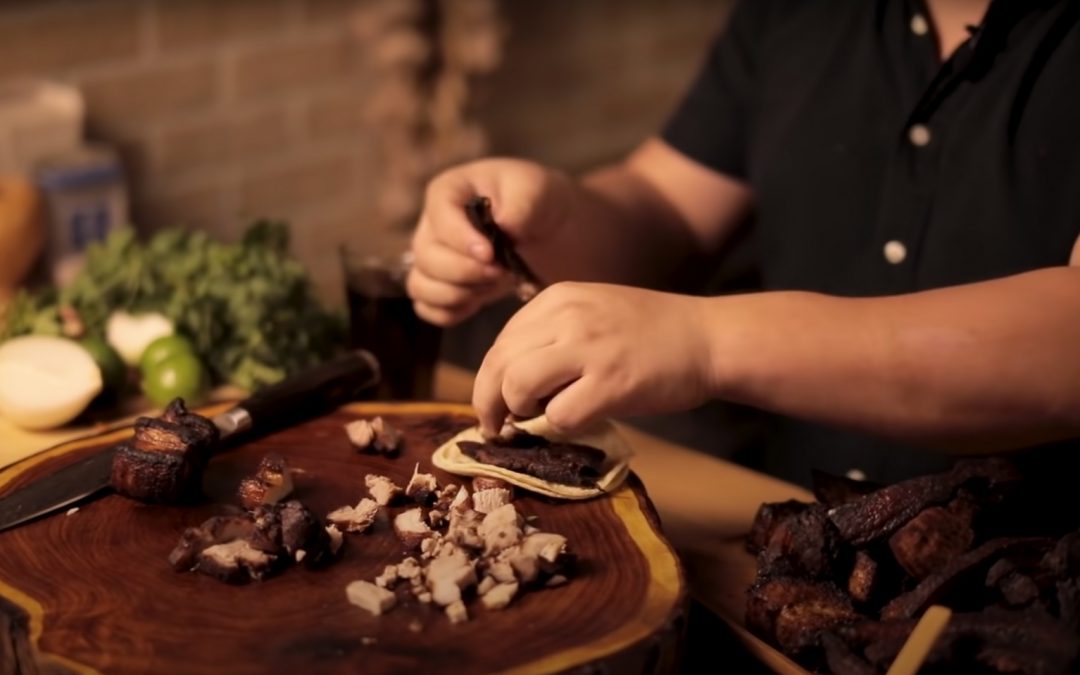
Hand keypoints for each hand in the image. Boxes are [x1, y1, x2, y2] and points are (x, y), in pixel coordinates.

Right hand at [407, 158, 571, 325]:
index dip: (460, 239)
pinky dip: (450, 312)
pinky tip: (478, 302)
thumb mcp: (537, 190)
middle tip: (501, 272)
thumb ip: (521, 205)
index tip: (490, 254)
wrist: (549, 229)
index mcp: (450, 191)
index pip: (439, 215)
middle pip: (426, 257)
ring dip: (456, 294)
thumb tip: (504, 225)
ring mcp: (433, 258)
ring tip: (491, 285)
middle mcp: (432, 225)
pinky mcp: (443, 286)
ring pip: (420, 285)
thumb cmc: (538, 200)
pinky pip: (427, 307)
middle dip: (464, 271)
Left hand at [472, 282, 716, 434]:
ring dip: (518, 412)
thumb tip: (507, 381)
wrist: (709, 338)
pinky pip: (559, 416)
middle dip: (488, 403)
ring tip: (536, 420)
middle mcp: (567, 317)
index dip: (489, 379)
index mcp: (558, 298)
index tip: (495, 403)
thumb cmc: (652, 331)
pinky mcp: (611, 383)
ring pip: (517, 386)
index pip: (500, 343)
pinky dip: (560, 427)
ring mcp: (589, 349)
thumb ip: (551, 335)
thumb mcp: (592, 311)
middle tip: (496, 427)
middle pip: (498, 365)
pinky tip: (579, 419)